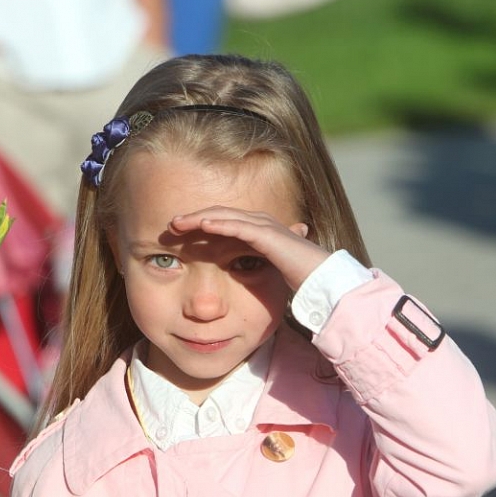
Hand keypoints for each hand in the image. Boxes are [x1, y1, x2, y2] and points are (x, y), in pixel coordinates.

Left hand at [168, 206, 330, 291]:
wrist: (325, 283)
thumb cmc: (299, 279)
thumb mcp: (266, 272)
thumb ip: (251, 267)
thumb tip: (235, 275)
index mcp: (258, 230)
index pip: (223, 220)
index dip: (199, 223)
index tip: (178, 232)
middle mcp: (261, 223)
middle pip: (220, 214)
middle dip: (194, 217)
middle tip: (171, 224)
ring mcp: (266, 227)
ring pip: (226, 216)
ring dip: (200, 218)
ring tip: (178, 223)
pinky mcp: (271, 237)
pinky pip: (240, 227)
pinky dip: (221, 225)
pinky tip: (203, 226)